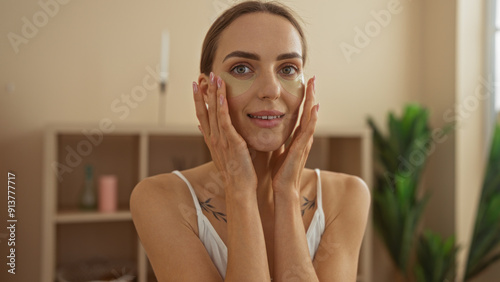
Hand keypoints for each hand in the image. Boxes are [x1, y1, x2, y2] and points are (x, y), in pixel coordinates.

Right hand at [193, 72, 257, 192]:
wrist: (239, 188)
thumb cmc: (237, 173)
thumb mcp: (225, 154)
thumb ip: (219, 140)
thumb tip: (210, 130)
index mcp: (212, 140)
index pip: (202, 115)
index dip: (198, 100)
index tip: (196, 85)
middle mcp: (213, 138)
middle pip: (205, 110)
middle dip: (204, 91)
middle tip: (203, 75)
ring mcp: (220, 140)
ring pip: (214, 112)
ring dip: (213, 93)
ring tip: (213, 77)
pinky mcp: (231, 142)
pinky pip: (225, 121)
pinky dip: (222, 107)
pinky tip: (222, 95)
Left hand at [271, 76, 318, 193]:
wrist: (283, 189)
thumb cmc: (280, 173)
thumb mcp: (278, 151)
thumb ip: (278, 140)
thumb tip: (268, 129)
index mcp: (296, 138)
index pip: (301, 114)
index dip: (303, 100)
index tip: (304, 85)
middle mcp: (303, 138)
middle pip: (309, 112)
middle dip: (311, 95)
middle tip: (312, 78)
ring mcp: (305, 143)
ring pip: (311, 117)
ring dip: (313, 101)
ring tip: (314, 85)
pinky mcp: (302, 149)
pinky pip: (309, 130)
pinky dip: (313, 118)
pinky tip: (315, 107)